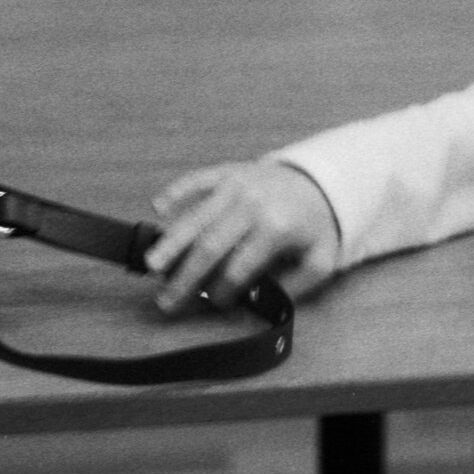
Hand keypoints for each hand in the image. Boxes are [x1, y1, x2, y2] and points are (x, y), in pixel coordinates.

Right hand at [145, 161, 339, 313]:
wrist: (322, 182)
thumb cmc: (315, 226)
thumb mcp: (320, 260)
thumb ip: (295, 285)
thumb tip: (260, 300)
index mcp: (277, 228)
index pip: (239, 268)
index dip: (222, 290)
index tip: (214, 302)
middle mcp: (253, 204)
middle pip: (210, 246)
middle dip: (185, 277)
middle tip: (167, 300)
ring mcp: (238, 185)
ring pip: (196, 216)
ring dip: (171, 242)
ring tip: (151, 265)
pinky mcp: (228, 171)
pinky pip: (197, 180)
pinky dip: (176, 191)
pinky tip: (159, 207)